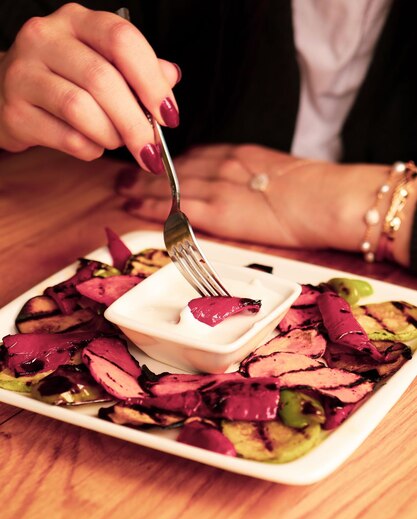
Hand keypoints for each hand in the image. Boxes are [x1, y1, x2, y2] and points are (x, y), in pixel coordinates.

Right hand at [0, 3, 179, 171]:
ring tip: (116, 142)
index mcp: (76, 21)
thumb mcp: (102, 63)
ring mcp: (24, 74)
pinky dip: (90, 149)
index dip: (151, 81)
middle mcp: (45, 38)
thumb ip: (137, 68)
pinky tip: (92, 146)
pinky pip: (66, 138)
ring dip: (111, 136)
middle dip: (135, 123)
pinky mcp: (15, 112)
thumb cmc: (64, 79)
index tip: (169, 115)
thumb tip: (171, 77)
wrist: (6, 93)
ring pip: (81, 110)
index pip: (121, 40)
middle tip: (151, 150)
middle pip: (103, 80)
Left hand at [116, 143, 389, 250]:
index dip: (172, 162)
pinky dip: (151, 206)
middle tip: (124, 174)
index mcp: (241, 154)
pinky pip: (176, 207)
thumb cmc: (316, 190)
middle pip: (177, 168)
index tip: (156, 165)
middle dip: (148, 171)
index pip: (198, 155)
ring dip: (141, 187)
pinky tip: (133, 207)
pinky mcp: (218, 211)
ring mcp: (219, 187)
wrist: (326, 200)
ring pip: (169, 185)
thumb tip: (251, 188)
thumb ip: (257, 177)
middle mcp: (223, 165)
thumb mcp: (282, 174)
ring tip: (120, 190)